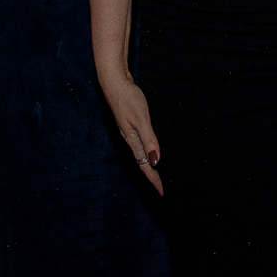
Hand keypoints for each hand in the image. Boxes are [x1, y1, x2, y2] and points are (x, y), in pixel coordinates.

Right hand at [99, 72, 163, 195]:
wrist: (115, 83)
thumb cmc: (129, 99)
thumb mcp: (141, 120)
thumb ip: (148, 140)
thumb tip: (154, 162)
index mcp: (133, 141)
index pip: (144, 166)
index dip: (153, 179)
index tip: (161, 193)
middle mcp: (130, 140)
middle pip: (141, 163)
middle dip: (151, 176)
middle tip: (161, 188)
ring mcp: (129, 132)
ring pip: (140, 154)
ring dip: (149, 165)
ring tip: (158, 173)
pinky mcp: (130, 125)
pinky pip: (140, 144)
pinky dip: (146, 152)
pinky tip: (150, 150)